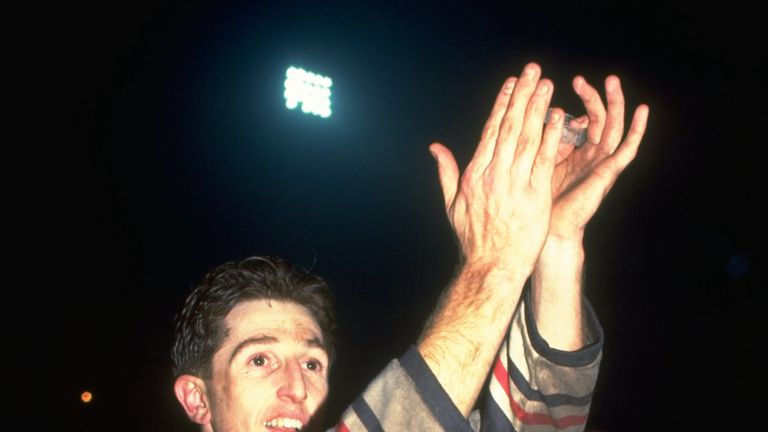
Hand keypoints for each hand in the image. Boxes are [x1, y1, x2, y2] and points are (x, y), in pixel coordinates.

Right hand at [429, 63, 564, 274]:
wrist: (491, 267)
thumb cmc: (472, 238)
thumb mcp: (451, 205)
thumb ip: (446, 172)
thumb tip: (435, 147)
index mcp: (474, 174)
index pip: (490, 130)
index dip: (502, 104)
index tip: (511, 84)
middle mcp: (494, 175)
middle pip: (510, 127)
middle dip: (522, 96)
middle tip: (532, 71)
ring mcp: (515, 185)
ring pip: (528, 139)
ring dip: (538, 109)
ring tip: (546, 85)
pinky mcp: (536, 196)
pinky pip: (544, 161)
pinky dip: (551, 138)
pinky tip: (559, 119)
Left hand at [546, 75, 649, 241]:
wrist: (548, 229)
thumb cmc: (540, 199)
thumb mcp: (540, 160)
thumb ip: (547, 138)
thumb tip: (550, 111)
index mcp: (577, 153)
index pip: (583, 120)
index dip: (576, 104)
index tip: (559, 92)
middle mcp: (592, 156)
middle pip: (598, 118)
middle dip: (592, 97)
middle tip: (579, 79)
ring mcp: (602, 164)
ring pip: (613, 127)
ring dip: (615, 103)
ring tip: (611, 80)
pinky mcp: (609, 173)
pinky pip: (628, 149)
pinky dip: (637, 129)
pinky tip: (643, 109)